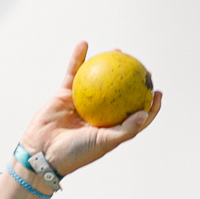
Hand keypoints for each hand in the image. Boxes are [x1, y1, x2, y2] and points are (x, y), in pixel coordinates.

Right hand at [21, 43, 162, 177]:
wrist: (42, 153)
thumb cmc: (75, 153)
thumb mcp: (104, 143)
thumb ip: (124, 130)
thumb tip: (145, 113)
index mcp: (111, 129)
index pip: (135, 115)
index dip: (148, 104)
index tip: (157, 91)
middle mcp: (98, 115)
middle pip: (119, 93)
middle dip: (131, 79)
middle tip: (140, 67)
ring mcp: (82, 104)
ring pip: (98, 80)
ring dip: (107, 64)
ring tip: (117, 51)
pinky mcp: (65, 95)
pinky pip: (74, 73)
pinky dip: (78, 58)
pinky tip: (84, 44)